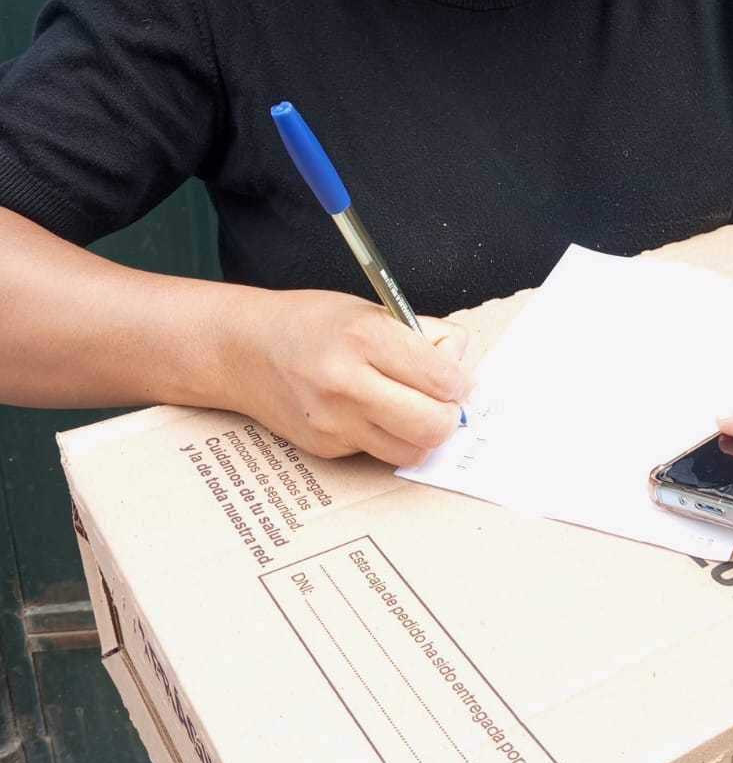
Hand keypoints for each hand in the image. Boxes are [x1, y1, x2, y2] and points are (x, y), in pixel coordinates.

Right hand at [225, 289, 469, 467]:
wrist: (242, 349)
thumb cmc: (311, 323)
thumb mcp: (371, 310)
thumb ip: (422, 335)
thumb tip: (460, 364)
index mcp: (365, 338)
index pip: (442, 378)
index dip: (461, 382)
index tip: (457, 378)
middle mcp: (347, 384)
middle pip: (433, 425)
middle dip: (450, 416)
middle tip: (445, 402)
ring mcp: (334, 422)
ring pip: (412, 452)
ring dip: (424, 435)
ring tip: (415, 410)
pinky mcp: (326, 447)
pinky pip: (380, 452)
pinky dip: (390, 437)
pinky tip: (376, 412)